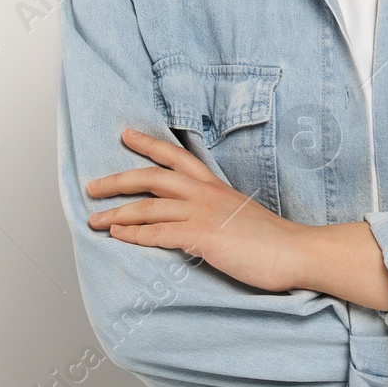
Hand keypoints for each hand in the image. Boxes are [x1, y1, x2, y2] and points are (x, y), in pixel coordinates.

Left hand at [86, 128, 306, 292]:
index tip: (126, 135)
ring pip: (148, 205)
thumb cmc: (272, 240)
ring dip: (116, 212)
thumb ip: (217, 211)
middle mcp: (205, 193)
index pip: (176, 156)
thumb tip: (199, 219)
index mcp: (215, 186)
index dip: (148, 144)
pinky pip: (158, 233)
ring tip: (95, 220)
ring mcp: (203, 213)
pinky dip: (133, 234)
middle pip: (152, 177)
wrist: (295, 252)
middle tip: (92, 186)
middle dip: (118, 180)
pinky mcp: (202, 237)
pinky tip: (118, 236)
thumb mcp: (239, 213)